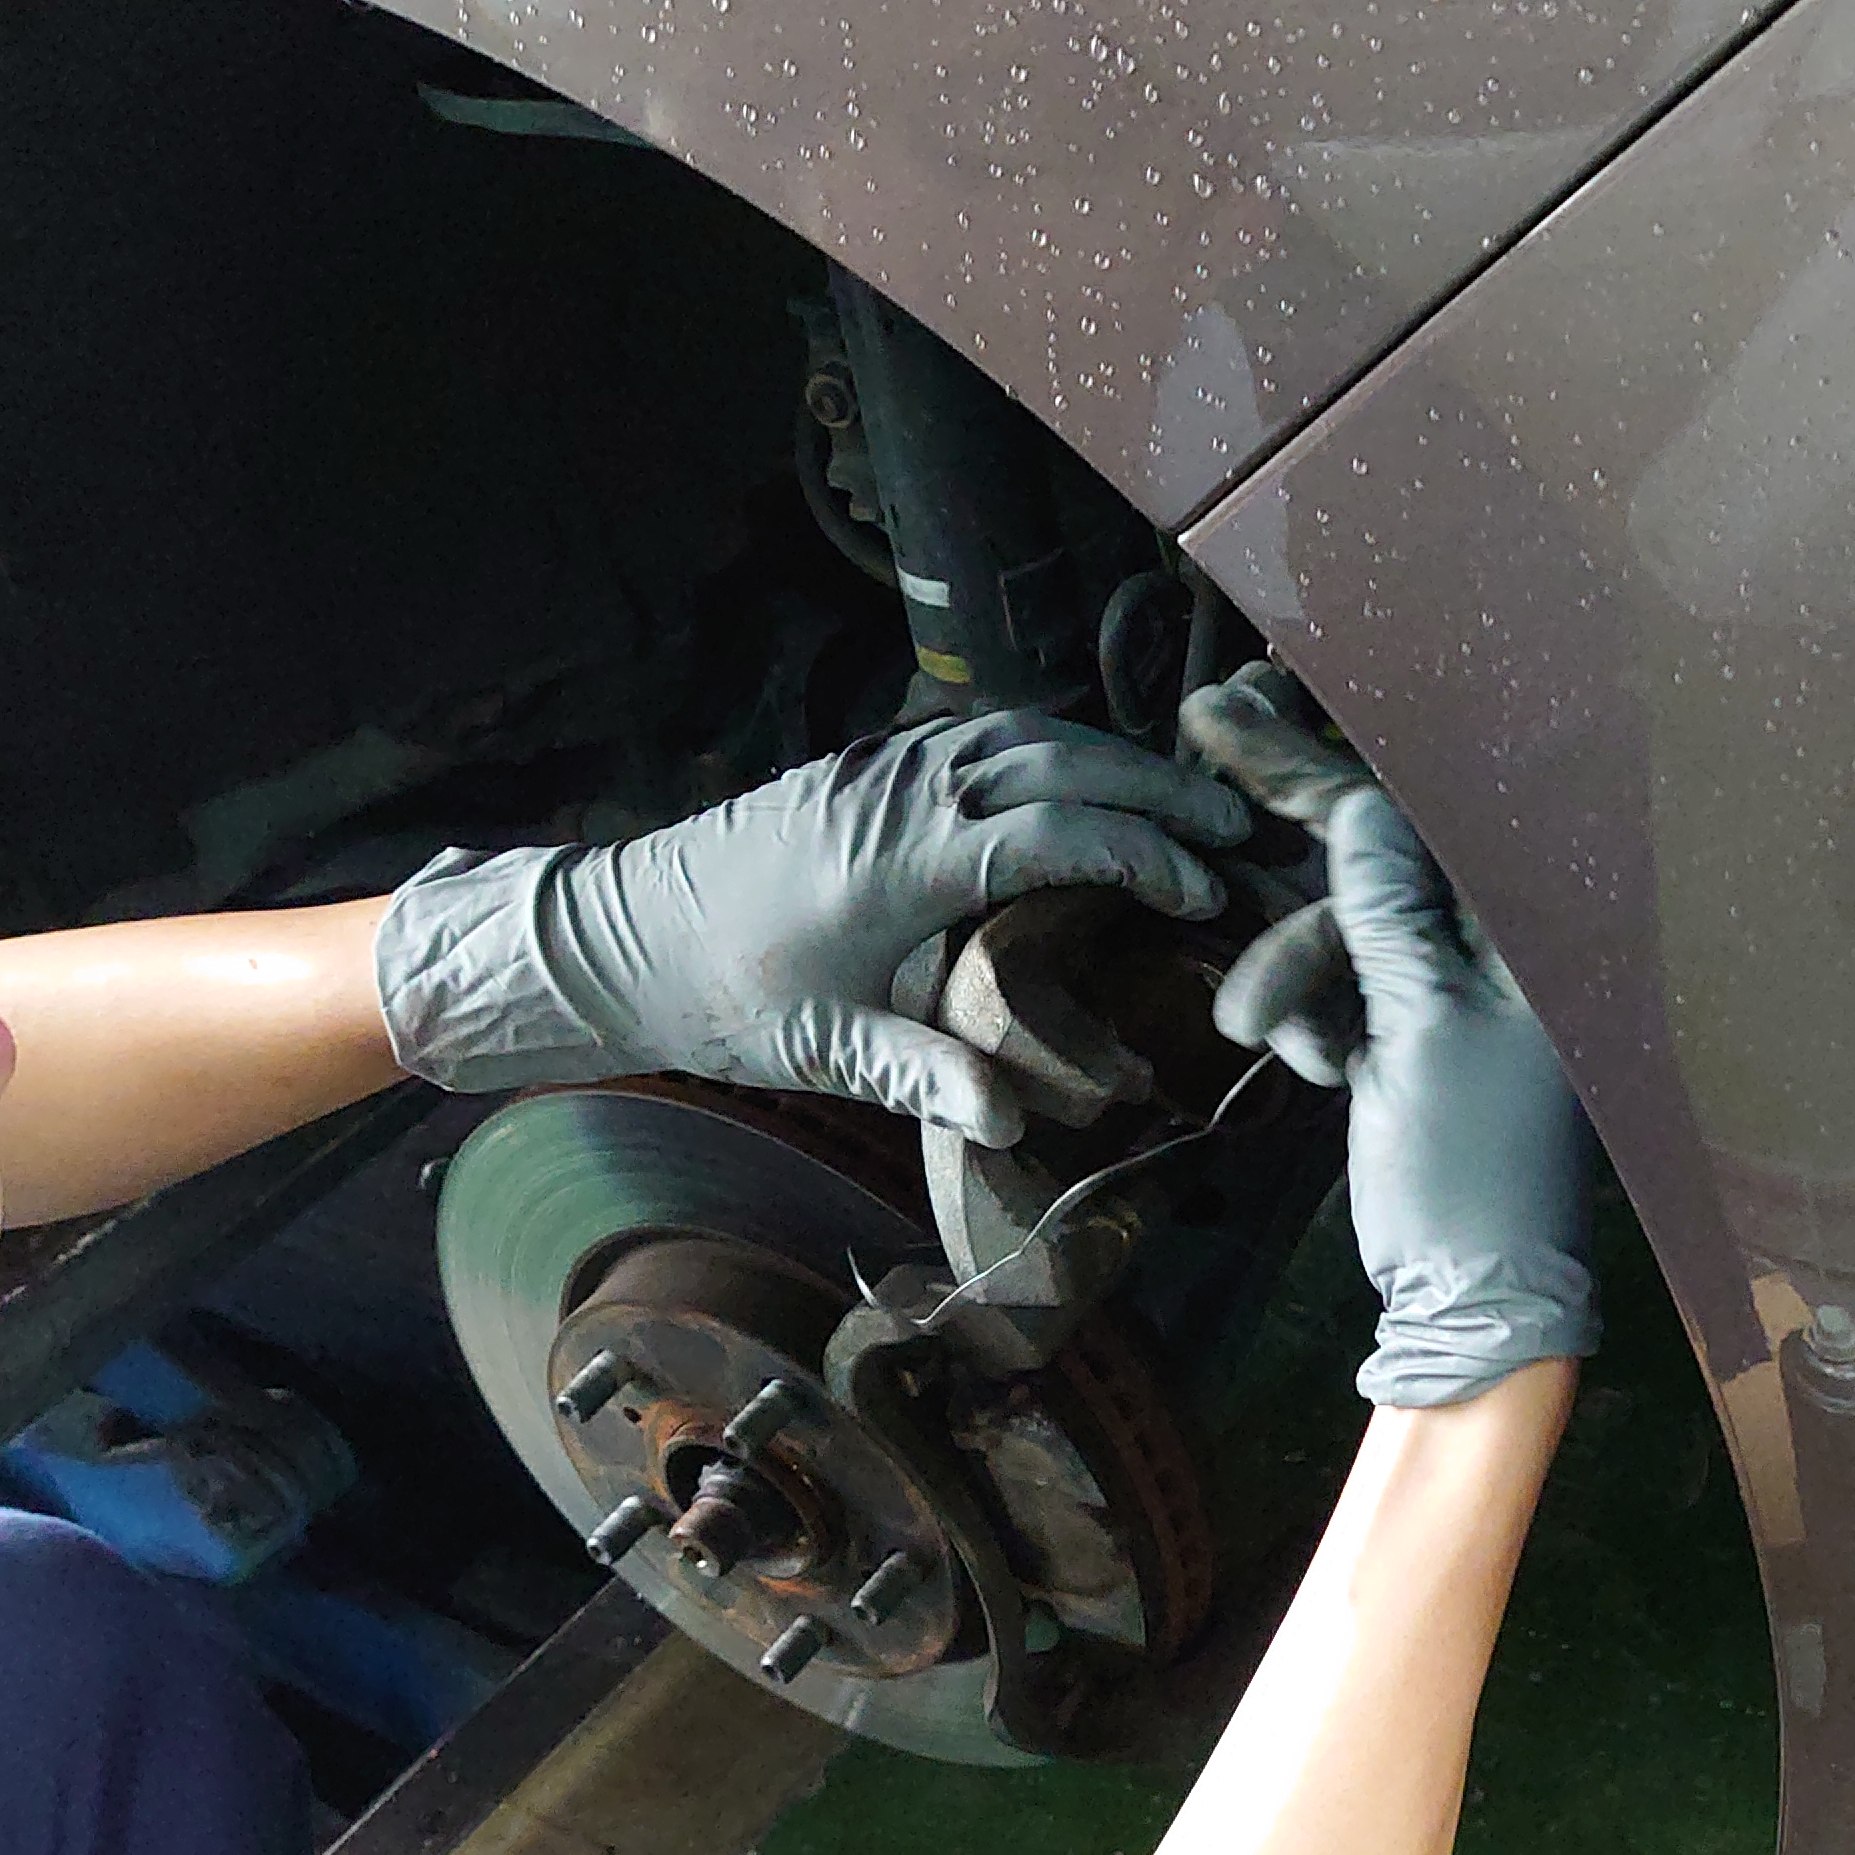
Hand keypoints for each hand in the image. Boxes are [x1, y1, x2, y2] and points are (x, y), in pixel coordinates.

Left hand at [373, 710, 1250, 1143]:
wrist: (615, 937)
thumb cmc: (723, 996)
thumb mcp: (827, 1048)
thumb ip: (927, 1075)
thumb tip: (1019, 1122)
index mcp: (907, 856)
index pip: (1059, 829)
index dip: (1144, 854)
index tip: (1203, 892)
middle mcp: (905, 789)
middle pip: (1061, 759)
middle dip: (1159, 787)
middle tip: (1240, 825)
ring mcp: (886, 764)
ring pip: (1026, 732)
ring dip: (1115, 758)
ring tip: (1190, 798)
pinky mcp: (870, 765)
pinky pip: (985, 733)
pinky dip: (1055, 748)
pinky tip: (1090, 778)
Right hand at [1219, 786, 1598, 1406]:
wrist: (1469, 1301)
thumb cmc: (1469, 1171)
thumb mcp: (1422, 1028)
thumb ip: (1388, 912)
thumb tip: (1358, 804)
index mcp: (1535, 932)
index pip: (1432, 807)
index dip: (1335, 753)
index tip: (1244, 703)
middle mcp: (1503, 946)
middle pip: (1386, 846)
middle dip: (1298, 819)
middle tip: (1208, 728)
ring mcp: (1455, 990)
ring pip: (1347, 923)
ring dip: (1294, 973)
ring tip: (1263, 1038)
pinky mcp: (1412, 1035)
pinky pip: (1344, 984)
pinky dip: (1314, 1016)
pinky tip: (1311, 1070)